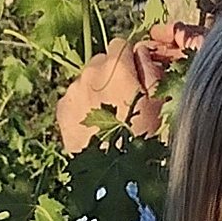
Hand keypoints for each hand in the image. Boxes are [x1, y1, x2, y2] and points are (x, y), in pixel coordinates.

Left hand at [54, 22, 202, 153]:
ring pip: (87, 80)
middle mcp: (90, 72)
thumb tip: (142, 52)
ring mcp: (72, 90)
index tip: (137, 78)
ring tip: (110, 118)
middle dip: (112, 74)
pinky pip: (74, 98)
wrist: (113, 176)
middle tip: (125, 101)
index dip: (131, 60)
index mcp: (117, 66)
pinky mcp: (61, 109)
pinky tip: (95, 127)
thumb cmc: (144, 138)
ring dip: (97, 90)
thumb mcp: (160, 103)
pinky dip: (83, 106)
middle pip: (101, 61)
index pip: (121, 44)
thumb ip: (151, 70)